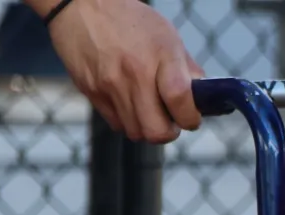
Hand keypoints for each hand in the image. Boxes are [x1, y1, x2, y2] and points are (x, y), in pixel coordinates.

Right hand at [43, 0, 204, 142]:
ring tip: (149, 109)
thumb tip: (202, 97)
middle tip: (170, 120)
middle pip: (156, 131)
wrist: (81, 7)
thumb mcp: (167, 35)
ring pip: (135, 132)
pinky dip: (127, 120)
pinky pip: (115, 123)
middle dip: (168, 132)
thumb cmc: (129, 20)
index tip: (191, 118)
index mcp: (160, 56)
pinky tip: (129, 102)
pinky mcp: (90, 92)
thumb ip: (187, 68)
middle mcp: (134, 74)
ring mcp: (110, 86)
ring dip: (147, 127)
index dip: (191, 118)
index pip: (180, 100)